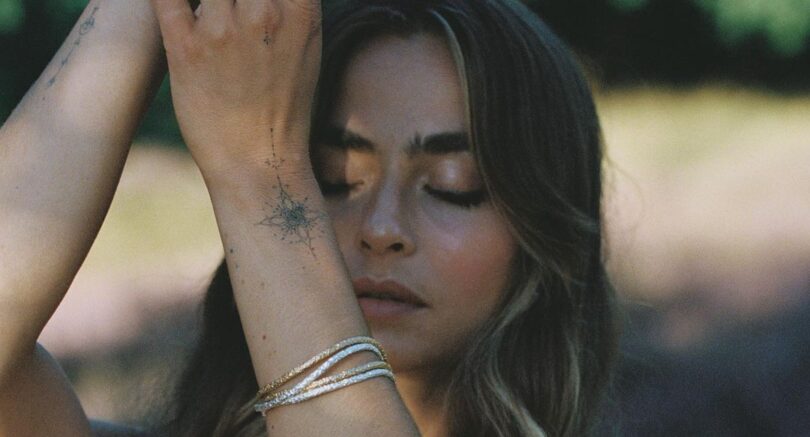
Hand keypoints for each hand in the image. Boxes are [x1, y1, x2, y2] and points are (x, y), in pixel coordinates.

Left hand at [151, 0, 321, 178]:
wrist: (260, 163)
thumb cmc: (285, 106)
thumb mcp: (307, 46)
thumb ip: (291, 4)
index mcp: (299, 11)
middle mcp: (263, 13)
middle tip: (226, 4)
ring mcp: (221, 30)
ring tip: (208, 11)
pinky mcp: (184, 49)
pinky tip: (167, 0)